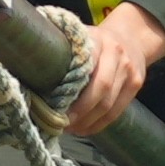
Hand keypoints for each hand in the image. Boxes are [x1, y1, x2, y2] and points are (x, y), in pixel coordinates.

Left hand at [61, 4, 164, 137]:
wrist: (132, 36)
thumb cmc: (94, 42)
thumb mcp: (79, 37)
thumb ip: (63, 52)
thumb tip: (28, 72)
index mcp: (96, 40)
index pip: (85, 68)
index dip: (71, 92)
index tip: (54, 107)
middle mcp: (116, 53)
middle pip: (100, 89)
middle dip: (79, 111)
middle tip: (61, 123)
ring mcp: (129, 70)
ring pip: (109, 105)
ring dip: (88, 122)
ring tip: (70, 129)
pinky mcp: (136, 84)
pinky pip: (117, 111)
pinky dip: (99, 124)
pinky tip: (84, 128)